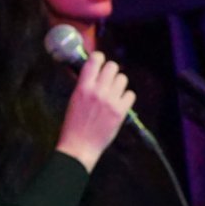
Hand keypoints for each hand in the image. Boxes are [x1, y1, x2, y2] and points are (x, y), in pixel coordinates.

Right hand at [54, 52, 135, 169]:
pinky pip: (131, 94)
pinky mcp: (120, 112)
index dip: (99, 58)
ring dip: (119, 84)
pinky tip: (119, 104)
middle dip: (111, 71)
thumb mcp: (74, 100)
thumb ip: (84, 85)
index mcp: (82, 87)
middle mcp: (97, 91)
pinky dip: (126, 98)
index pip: (95, 60)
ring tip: (113, 93)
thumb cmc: (73, 125)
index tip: (99, 62)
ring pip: (123, 79)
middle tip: (108, 80)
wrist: (79, 147)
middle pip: (112, 66)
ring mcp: (110, 101)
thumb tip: (94, 72)